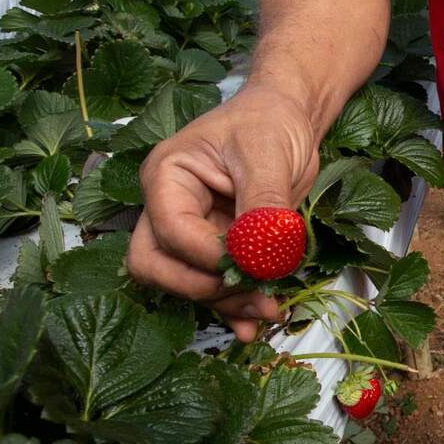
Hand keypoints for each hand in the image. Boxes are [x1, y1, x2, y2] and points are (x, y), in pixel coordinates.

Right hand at [126, 84, 320, 340]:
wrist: (288, 119)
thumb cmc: (269, 122)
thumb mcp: (269, 154)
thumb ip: (263, 202)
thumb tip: (261, 252)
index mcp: (168, 177)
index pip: (171, 231)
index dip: (207, 256)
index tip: (250, 264)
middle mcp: (169, 208)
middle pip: (156, 265)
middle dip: (202, 288)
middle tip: (253, 294)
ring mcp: (192, 231)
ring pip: (185, 283)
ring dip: (225, 304)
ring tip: (269, 312)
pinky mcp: (217, 248)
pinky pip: (214, 287)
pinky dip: (233, 308)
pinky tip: (254, 324)